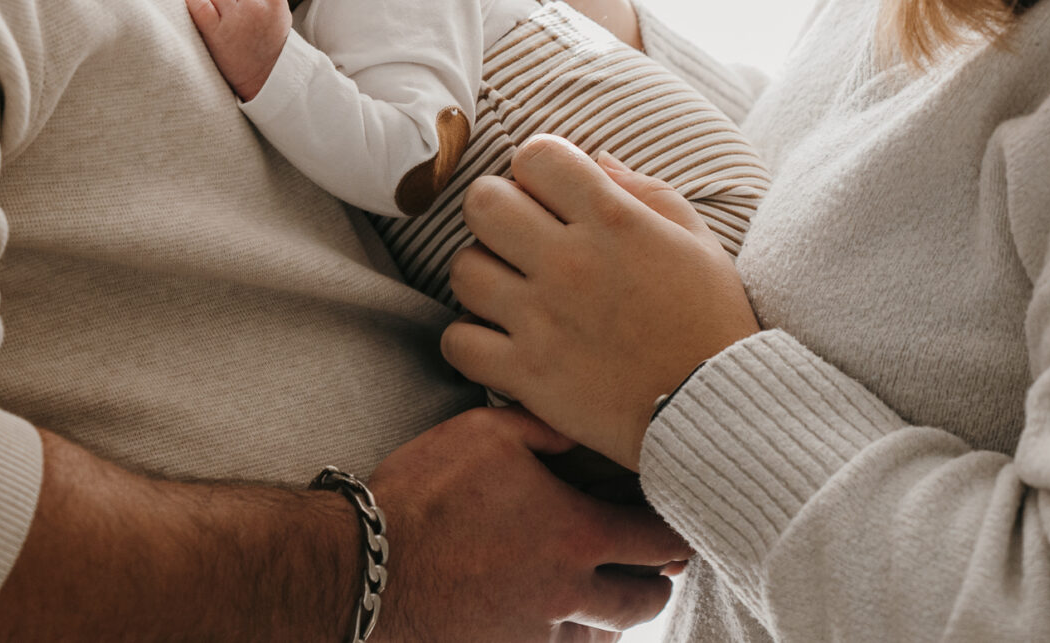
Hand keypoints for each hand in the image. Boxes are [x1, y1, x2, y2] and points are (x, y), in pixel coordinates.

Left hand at [184, 0, 289, 100]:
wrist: (265, 79)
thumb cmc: (269, 47)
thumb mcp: (280, 14)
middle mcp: (255, 5)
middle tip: (228, 10)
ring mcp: (235, 18)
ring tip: (216, 15)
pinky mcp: (215, 32)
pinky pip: (198, 2)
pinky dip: (193, 0)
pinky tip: (194, 4)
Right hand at [371, 406, 688, 641]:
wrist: (367, 570)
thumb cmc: (424, 495)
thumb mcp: (486, 433)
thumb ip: (545, 428)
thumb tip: (581, 428)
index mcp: (574, 535)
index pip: (657, 540)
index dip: (677, 531)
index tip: (681, 524)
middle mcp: (568, 593)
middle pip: (644, 602)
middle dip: (657, 583)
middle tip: (656, 568)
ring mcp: (537, 633)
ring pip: (603, 635)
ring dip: (613, 616)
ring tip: (610, 595)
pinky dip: (568, 637)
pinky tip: (557, 619)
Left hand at [443, 138, 760, 469]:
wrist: (717, 409)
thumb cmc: (711, 319)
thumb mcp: (695, 238)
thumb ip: (643, 189)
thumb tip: (595, 157)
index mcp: (614, 220)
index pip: (535, 156)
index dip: (538, 166)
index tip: (551, 191)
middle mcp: (571, 262)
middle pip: (483, 202)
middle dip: (497, 209)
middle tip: (519, 234)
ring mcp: (543, 319)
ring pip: (464, 268)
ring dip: (483, 273)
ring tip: (511, 288)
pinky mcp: (527, 374)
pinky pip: (457, 341)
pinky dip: (471, 339)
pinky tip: (499, 337)